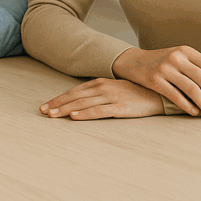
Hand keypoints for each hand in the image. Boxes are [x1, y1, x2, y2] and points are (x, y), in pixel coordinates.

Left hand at [39, 78, 164, 119]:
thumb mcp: (112, 89)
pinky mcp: (120, 108)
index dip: (58, 99)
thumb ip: (97, 93)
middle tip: (43, 112)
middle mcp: (102, 88)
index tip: (45, 106)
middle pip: (74, 97)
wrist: (157, 94)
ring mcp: (110, 97)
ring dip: (65, 110)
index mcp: (99, 83)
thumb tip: (79, 101)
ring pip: (82, 104)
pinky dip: (84, 114)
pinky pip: (98, 111)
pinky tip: (74, 117)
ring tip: (52, 115)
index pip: (73, 91)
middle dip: (56, 104)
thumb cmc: (133, 93)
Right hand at [112, 46, 200, 118]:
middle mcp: (176, 57)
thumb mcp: (183, 58)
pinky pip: (175, 95)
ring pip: (191, 89)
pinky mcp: (153, 79)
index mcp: (186, 51)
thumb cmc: (164, 62)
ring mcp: (164, 68)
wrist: (133, 62)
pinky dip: (187, 106)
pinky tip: (195, 112)